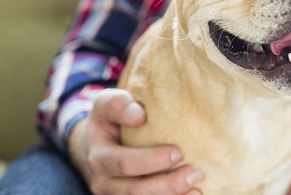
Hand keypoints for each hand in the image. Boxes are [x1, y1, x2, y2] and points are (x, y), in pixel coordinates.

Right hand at [68, 88, 204, 194]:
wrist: (93, 147)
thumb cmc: (108, 121)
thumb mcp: (106, 104)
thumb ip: (119, 104)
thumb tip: (139, 114)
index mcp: (99, 156)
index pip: (124, 163)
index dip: (150, 161)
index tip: (177, 152)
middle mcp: (103, 182)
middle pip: (135, 190)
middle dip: (167, 184)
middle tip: (195, 173)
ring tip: (197, 189)